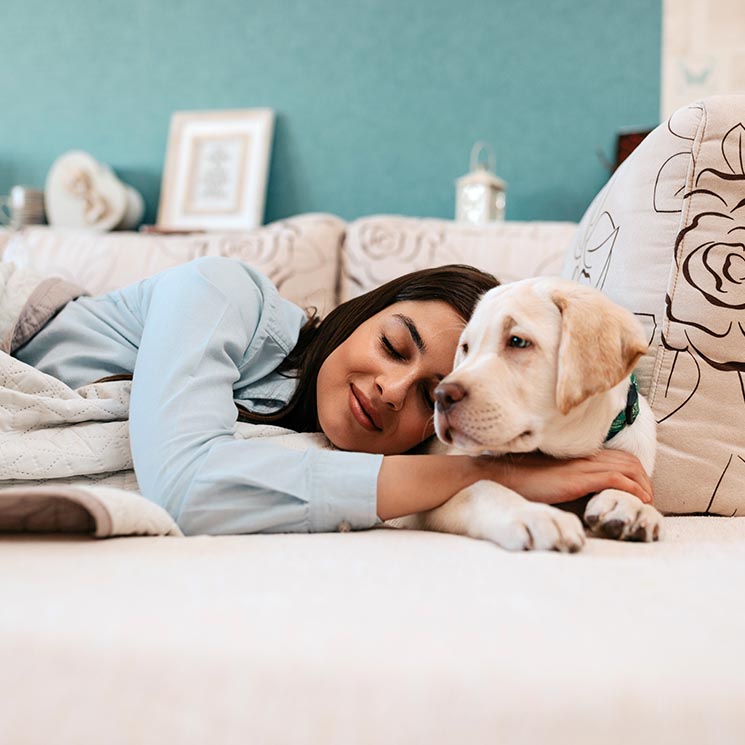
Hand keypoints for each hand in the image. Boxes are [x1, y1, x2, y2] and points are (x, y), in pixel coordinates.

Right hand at [489, 450, 653, 505]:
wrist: (505, 477)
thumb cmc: (525, 481)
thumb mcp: (555, 478)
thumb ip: (572, 480)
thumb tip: (586, 494)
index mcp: (580, 456)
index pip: (620, 456)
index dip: (636, 473)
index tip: (639, 492)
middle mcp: (585, 457)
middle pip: (629, 460)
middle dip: (645, 480)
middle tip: (648, 500)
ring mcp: (582, 466)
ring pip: (627, 468)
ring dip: (642, 486)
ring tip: (646, 503)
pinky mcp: (578, 478)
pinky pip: (614, 479)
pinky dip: (631, 489)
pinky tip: (636, 501)